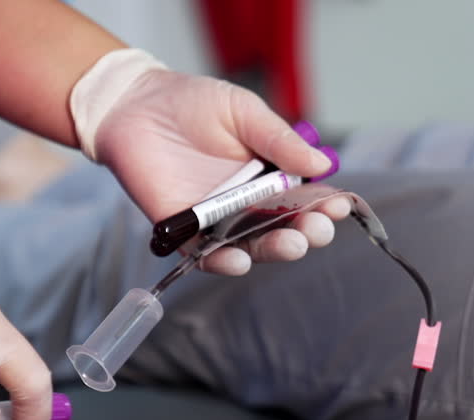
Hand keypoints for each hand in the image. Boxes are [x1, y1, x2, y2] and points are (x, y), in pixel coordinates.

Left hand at [71, 49, 350, 275]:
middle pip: (286, 227)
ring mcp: (219, 220)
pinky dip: (223, 262)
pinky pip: (206, 255)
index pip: (307, 197)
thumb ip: (278, 140)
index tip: (338, 205)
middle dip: (307, 232)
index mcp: (272, 174)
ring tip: (291, 245)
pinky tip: (239, 262)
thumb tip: (322, 163)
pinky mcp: (184, 231)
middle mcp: (250, 203)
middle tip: (316, 230)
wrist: (134, 104)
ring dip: (274, 250)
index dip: (325, 205)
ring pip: (253, 246)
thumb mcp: (243, 111)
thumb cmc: (191, 102)